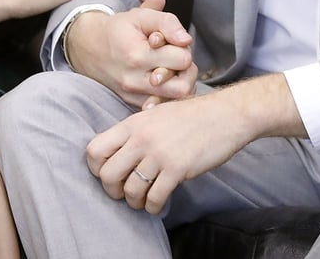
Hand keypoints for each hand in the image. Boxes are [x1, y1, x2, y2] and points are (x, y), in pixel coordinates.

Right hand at [66, 0, 195, 107]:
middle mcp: (135, 80)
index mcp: (138, 56)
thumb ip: (167, 23)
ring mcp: (133, 94)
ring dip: (178, 81)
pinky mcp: (132, 102)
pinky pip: (160, 104)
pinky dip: (167, 92)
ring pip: (174, 99)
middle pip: (182, 86)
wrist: (89, 45)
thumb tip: (186, 40)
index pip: (182, 60)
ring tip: (171, 67)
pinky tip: (163, 78)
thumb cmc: (120, 29)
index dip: (182, 47)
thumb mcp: (141, 16)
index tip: (170, 40)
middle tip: (176, 56)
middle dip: (186, 70)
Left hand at [86, 85, 250, 213]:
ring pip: (130, 190)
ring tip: (143, 199)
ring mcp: (159, 154)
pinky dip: (153, 207)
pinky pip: (154, 198)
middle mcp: (141, 138)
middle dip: (112, 190)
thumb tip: (119, 148)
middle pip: (107, 175)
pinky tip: (158, 203)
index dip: (96, 167)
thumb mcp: (157, 113)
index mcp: (133, 123)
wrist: (224, 115)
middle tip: (123, 191)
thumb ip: (137, 129)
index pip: (95, 149)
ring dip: (134, 201)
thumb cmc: (192, 115)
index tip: (109, 172)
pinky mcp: (177, 169)